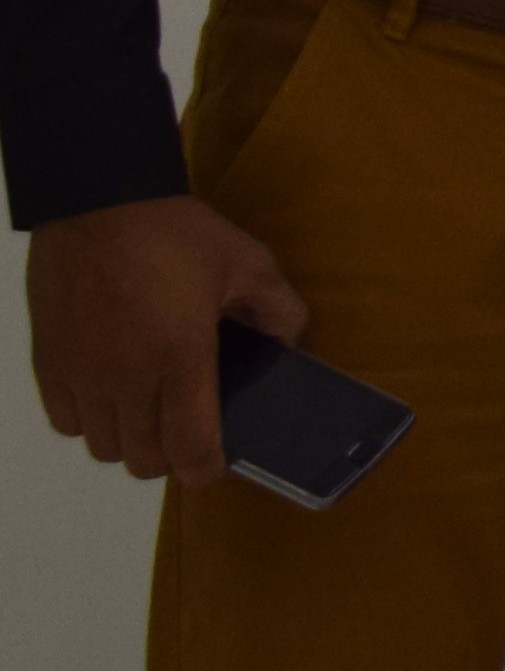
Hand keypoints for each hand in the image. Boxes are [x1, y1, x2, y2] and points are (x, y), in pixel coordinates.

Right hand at [24, 194, 305, 485]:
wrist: (98, 200)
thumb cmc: (174, 230)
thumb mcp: (248, 262)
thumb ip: (280, 310)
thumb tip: (289, 345)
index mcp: (181, 356)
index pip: (189, 448)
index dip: (205, 470)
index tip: (215, 464)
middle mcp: (126, 375)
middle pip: (144, 459)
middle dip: (171, 456)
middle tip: (187, 431)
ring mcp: (82, 372)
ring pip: (103, 446)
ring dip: (130, 439)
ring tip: (150, 409)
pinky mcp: (49, 362)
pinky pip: (65, 421)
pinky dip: (88, 421)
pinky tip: (111, 393)